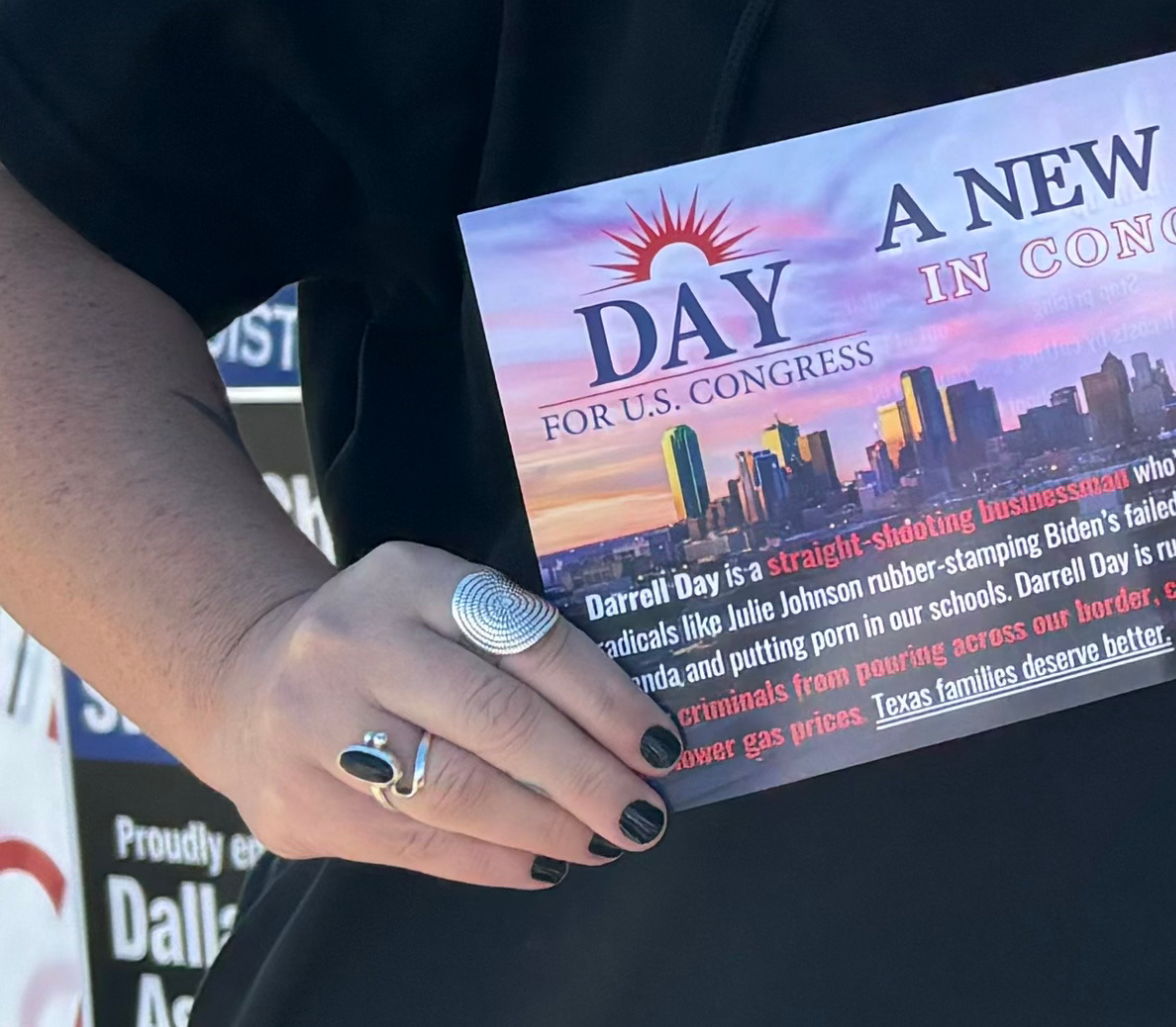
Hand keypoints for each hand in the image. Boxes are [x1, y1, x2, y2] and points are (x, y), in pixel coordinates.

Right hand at [193, 542, 684, 889]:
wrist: (246, 674)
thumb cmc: (387, 637)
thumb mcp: (441, 600)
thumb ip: (516, 641)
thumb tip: (627, 726)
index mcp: (412, 579)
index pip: (531, 640)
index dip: (605, 699)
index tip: (660, 743)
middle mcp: (357, 645)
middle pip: (498, 720)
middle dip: (585, 777)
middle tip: (643, 812)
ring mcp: (315, 728)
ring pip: (453, 792)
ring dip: (543, 827)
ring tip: (601, 842)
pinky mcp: (295, 806)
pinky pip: (411, 845)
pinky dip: (487, 859)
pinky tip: (538, 864)